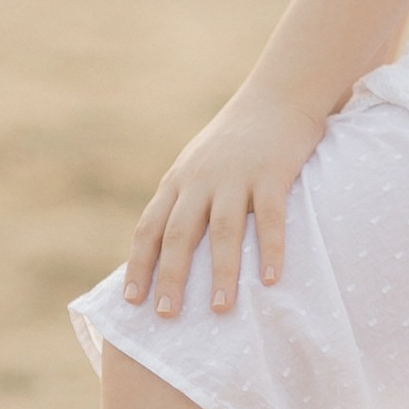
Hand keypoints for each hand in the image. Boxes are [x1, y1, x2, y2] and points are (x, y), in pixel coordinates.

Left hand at [123, 83, 329, 320]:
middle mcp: (201, 180)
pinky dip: (270, 250)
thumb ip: (184, 200)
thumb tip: (167, 250)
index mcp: (178, 181)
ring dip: (219, 272)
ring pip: (223, 230)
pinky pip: (270, 218)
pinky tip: (271, 280)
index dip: (139, 265)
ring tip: (219, 310)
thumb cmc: (237, 138)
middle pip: (179, 234)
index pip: (149, 228)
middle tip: (166, 315)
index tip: (131, 300)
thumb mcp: (198, 164)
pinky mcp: (272, 173)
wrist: (277, 93)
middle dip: (170, 276)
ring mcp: (237, 176)